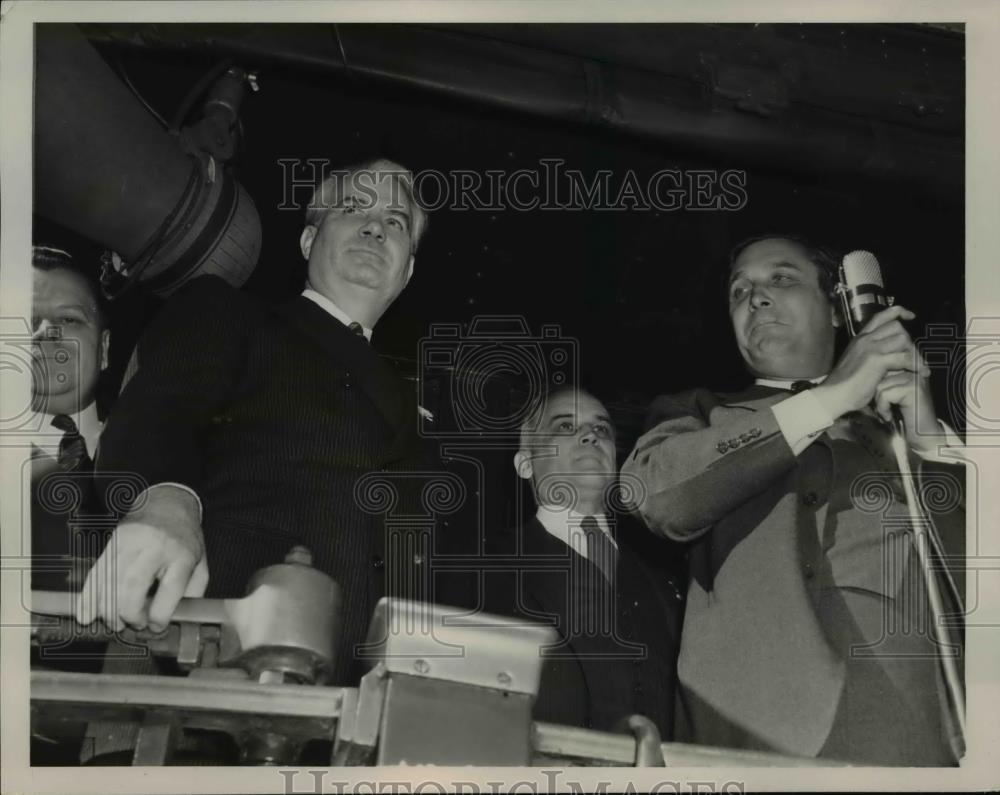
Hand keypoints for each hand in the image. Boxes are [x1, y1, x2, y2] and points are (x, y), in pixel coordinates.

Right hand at [77, 484, 208, 631]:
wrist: (169, 505)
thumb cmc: (184, 540)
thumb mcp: (200, 564)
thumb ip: (193, 593)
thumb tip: (178, 620)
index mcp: (182, 554)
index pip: (169, 589)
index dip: (160, 615)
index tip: (155, 626)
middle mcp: (155, 547)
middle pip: (134, 584)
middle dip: (128, 613)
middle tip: (132, 625)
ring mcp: (131, 542)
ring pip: (111, 579)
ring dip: (107, 608)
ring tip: (114, 623)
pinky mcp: (112, 542)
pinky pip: (96, 572)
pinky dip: (89, 596)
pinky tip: (86, 614)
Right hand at [814, 305, 929, 419]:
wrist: (834, 395)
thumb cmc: (845, 385)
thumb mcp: (858, 363)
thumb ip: (871, 354)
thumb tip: (891, 354)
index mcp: (860, 339)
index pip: (880, 317)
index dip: (898, 312)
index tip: (910, 316)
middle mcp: (865, 339)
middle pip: (896, 327)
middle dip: (909, 341)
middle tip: (913, 357)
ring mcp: (870, 348)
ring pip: (902, 339)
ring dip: (914, 352)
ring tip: (918, 366)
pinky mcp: (876, 360)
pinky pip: (904, 357)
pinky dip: (916, 365)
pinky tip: (921, 373)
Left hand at [875, 369, 944, 451]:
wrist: (923, 436)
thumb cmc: (906, 418)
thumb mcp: (892, 396)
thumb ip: (885, 382)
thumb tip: (867, 375)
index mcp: (910, 369)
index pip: (883, 368)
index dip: (876, 386)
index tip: (882, 401)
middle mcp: (914, 371)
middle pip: (880, 376)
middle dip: (878, 395)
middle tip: (886, 409)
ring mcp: (915, 379)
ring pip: (881, 386)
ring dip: (880, 404)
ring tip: (890, 413)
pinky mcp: (913, 389)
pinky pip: (885, 395)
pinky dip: (883, 408)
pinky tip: (891, 416)